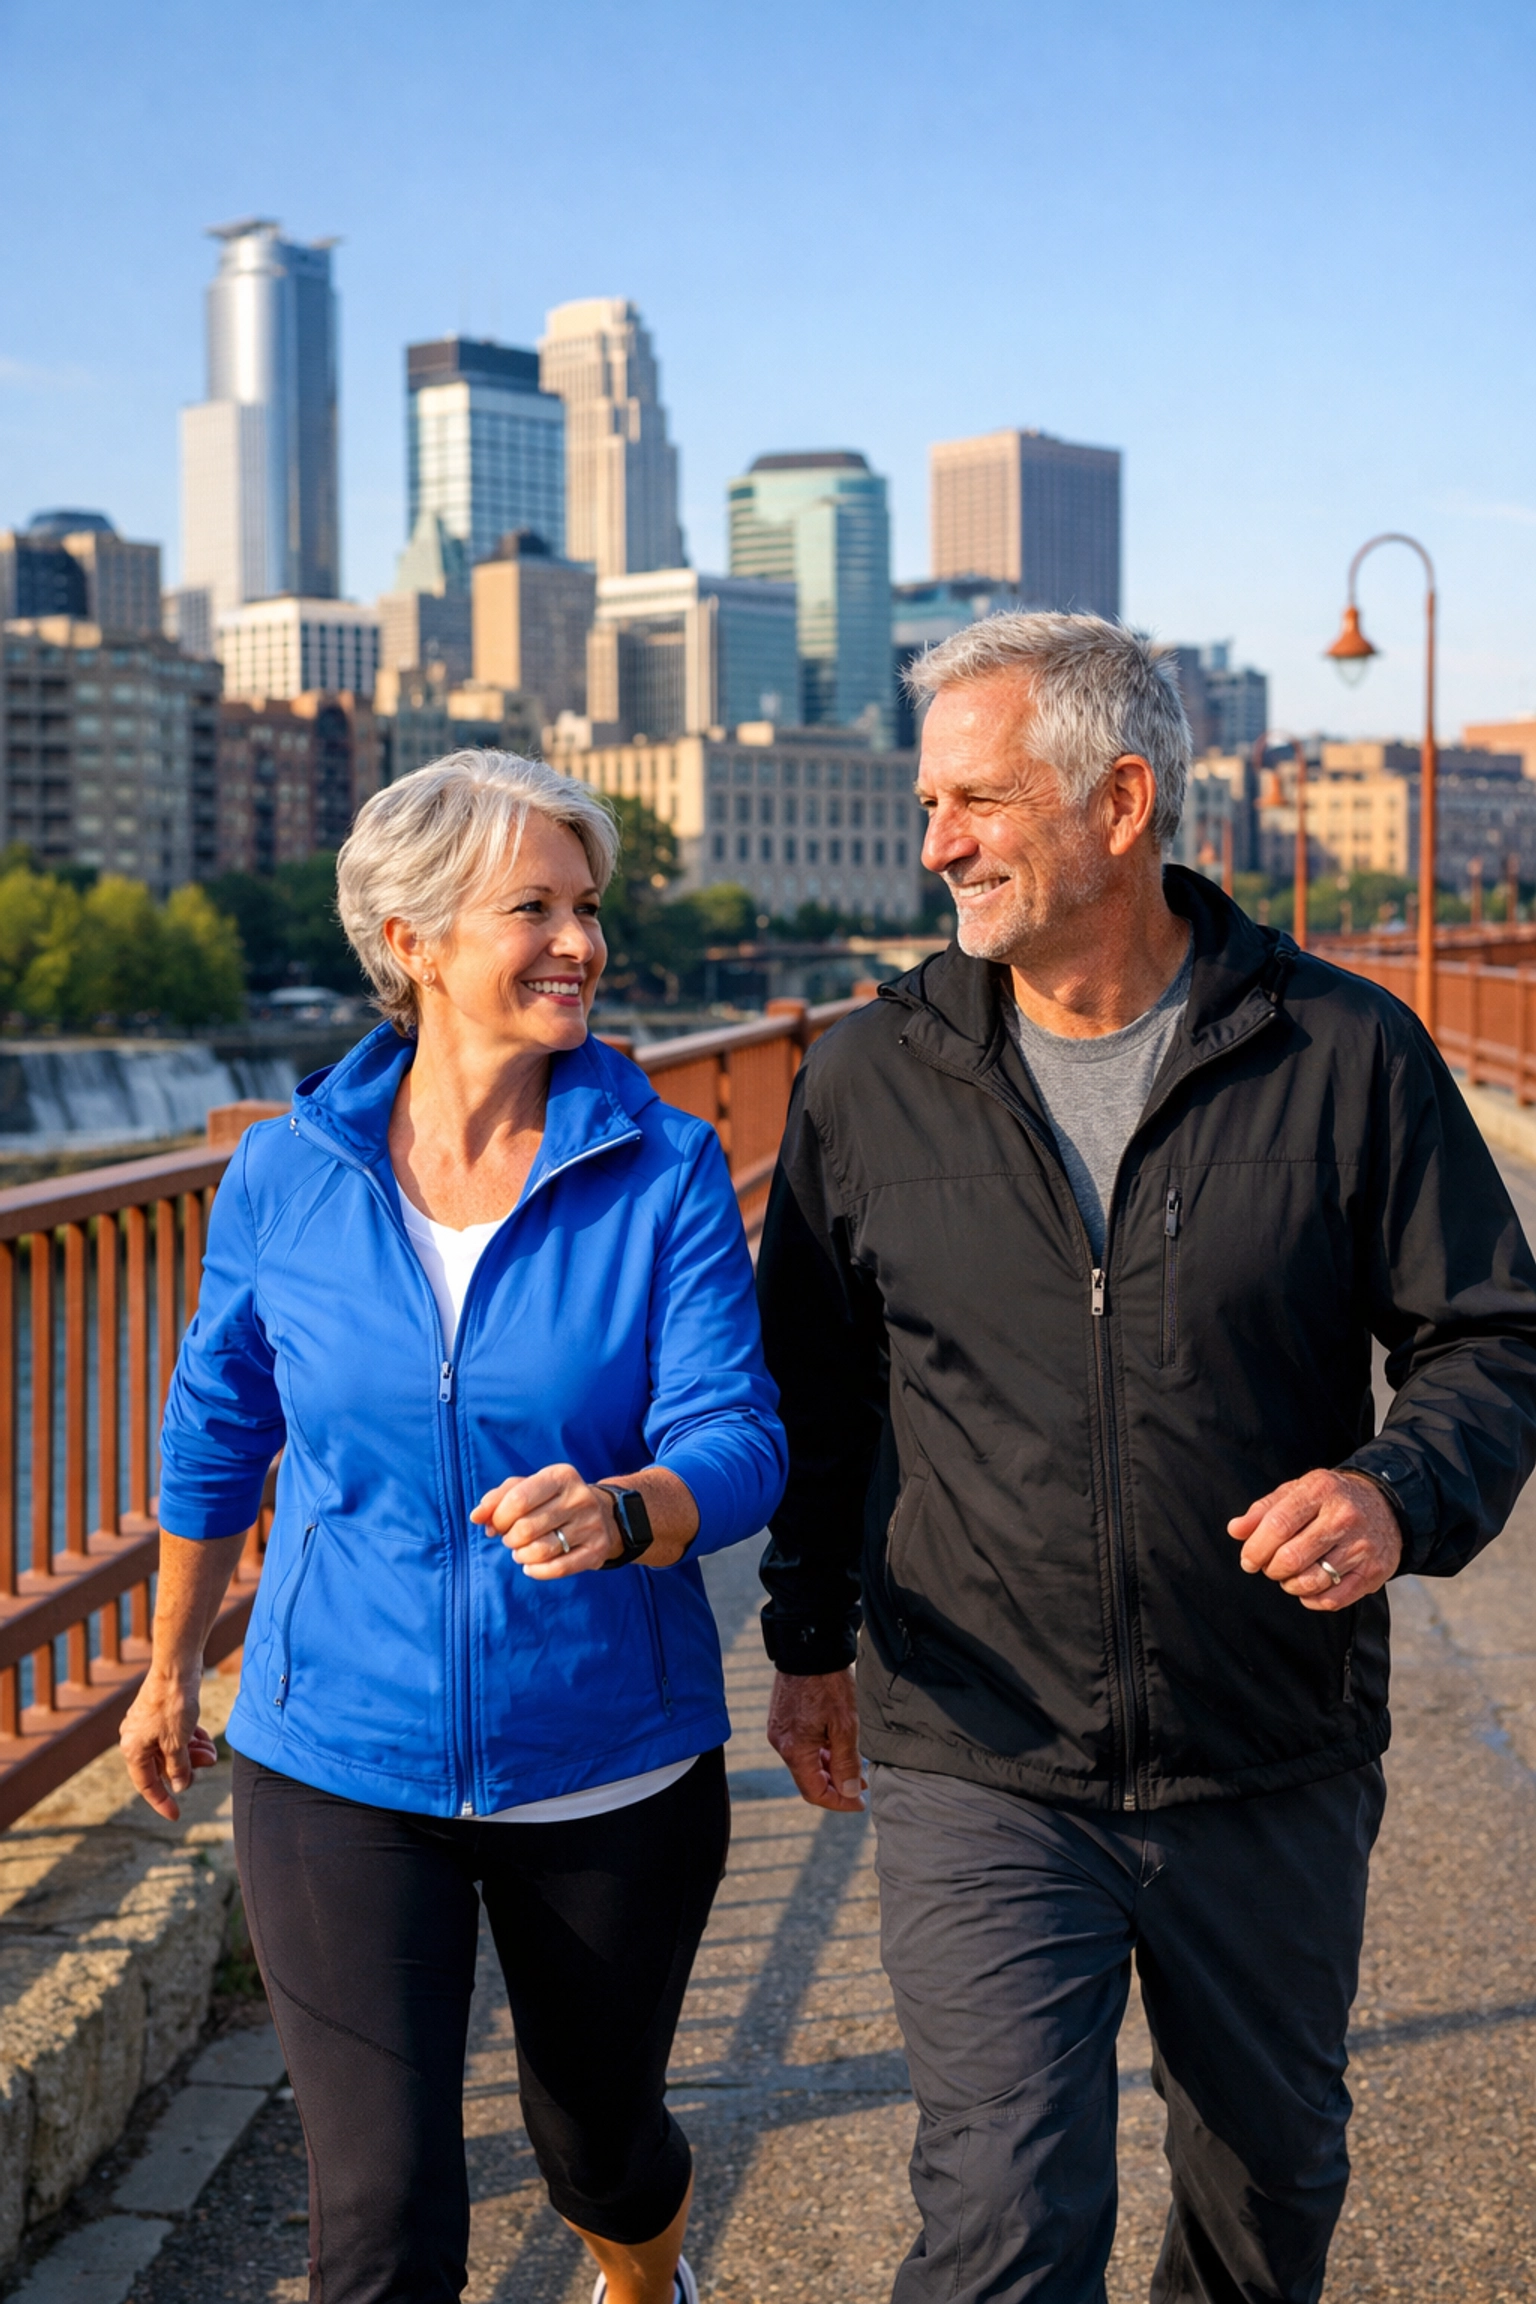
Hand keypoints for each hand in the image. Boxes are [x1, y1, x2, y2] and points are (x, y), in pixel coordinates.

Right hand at [119, 1670, 218, 1820]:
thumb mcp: (178, 1743)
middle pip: (162, 1766)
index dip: (162, 1802)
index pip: (147, 1785)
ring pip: (171, 1750)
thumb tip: (180, 1786)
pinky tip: (204, 1738)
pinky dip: (189, 1739)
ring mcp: (147, 1725)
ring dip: (192, 1753)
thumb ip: (178, 1769)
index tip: (176, 1816)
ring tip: (211, 1750)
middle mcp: (136, 1739)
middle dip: (187, 1767)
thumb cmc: (174, 1705)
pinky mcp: (160, 1714)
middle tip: (209, 1762)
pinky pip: (174, 1735)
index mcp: (133, 1749)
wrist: (177, 1666)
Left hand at [471, 1462, 621, 1577]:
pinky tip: (531, 1566)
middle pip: (526, 1528)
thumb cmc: (553, 1500)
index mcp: (561, 1475)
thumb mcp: (528, 1488)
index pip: (518, 1499)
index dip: (498, 1518)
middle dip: (509, 1538)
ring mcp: (591, 1525)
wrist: (604, 1514)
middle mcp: (579, 1498)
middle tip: (510, 1539)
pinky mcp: (597, 1550)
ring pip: (541, 1550)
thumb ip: (498, 1498)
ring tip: (520, 1552)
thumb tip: (477, 1517)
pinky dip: (537, 1571)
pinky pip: (558, 1569)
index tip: (495, 1524)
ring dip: (521, 1556)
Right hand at [766, 1667, 866, 1810]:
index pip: (814, 1792)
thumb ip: (846, 1762)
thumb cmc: (828, 1683)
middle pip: (808, 1779)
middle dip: (835, 1785)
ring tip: (854, 1767)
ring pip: (805, 1762)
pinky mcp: (782, 1718)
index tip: (859, 1802)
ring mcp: (779, 1730)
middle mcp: (781, 1743)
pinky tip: (836, 1747)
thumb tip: (848, 1792)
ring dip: (829, 1768)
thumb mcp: (845, 1725)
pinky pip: (800, 1746)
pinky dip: (819, 1752)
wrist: (809, 1646)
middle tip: (861, 1786)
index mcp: (794, 1749)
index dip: (838, 1802)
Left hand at [1227, 1469, 1402, 1609]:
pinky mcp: (1374, 1572)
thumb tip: (1236, 1530)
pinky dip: (1312, 1599)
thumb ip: (1263, 1510)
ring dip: (1290, 1585)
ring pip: (1311, 1581)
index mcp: (1320, 1490)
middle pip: (1292, 1557)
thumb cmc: (1331, 1500)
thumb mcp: (1297, 1492)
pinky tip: (1308, 1588)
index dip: (1256, 1547)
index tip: (1248, 1559)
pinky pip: (1332, 1599)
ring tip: (1288, 1576)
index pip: (1278, 1524)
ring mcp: (1361, 1546)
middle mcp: (1344, 1517)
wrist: (1387, 1505)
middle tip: (1268, 1567)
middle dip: (1271, 1569)